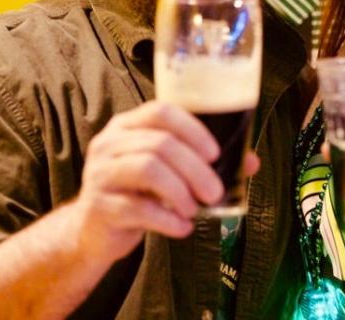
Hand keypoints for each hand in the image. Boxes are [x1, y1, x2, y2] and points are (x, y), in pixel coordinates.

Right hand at [68, 100, 258, 262]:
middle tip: (216, 192)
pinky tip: (183, 227)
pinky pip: (139, 208)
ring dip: (181, 191)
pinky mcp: (98, 207)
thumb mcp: (166, 172)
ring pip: (148, 169)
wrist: (93, 232)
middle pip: (160, 143)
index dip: (192, 129)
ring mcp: (100, 174)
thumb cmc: (138, 194)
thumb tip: (251, 162)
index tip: (216, 154)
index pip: (161, 111)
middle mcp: (109, 144)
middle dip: (195, 169)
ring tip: (195, 209)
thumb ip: (202, 163)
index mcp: (126, 126)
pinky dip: (168, 219)